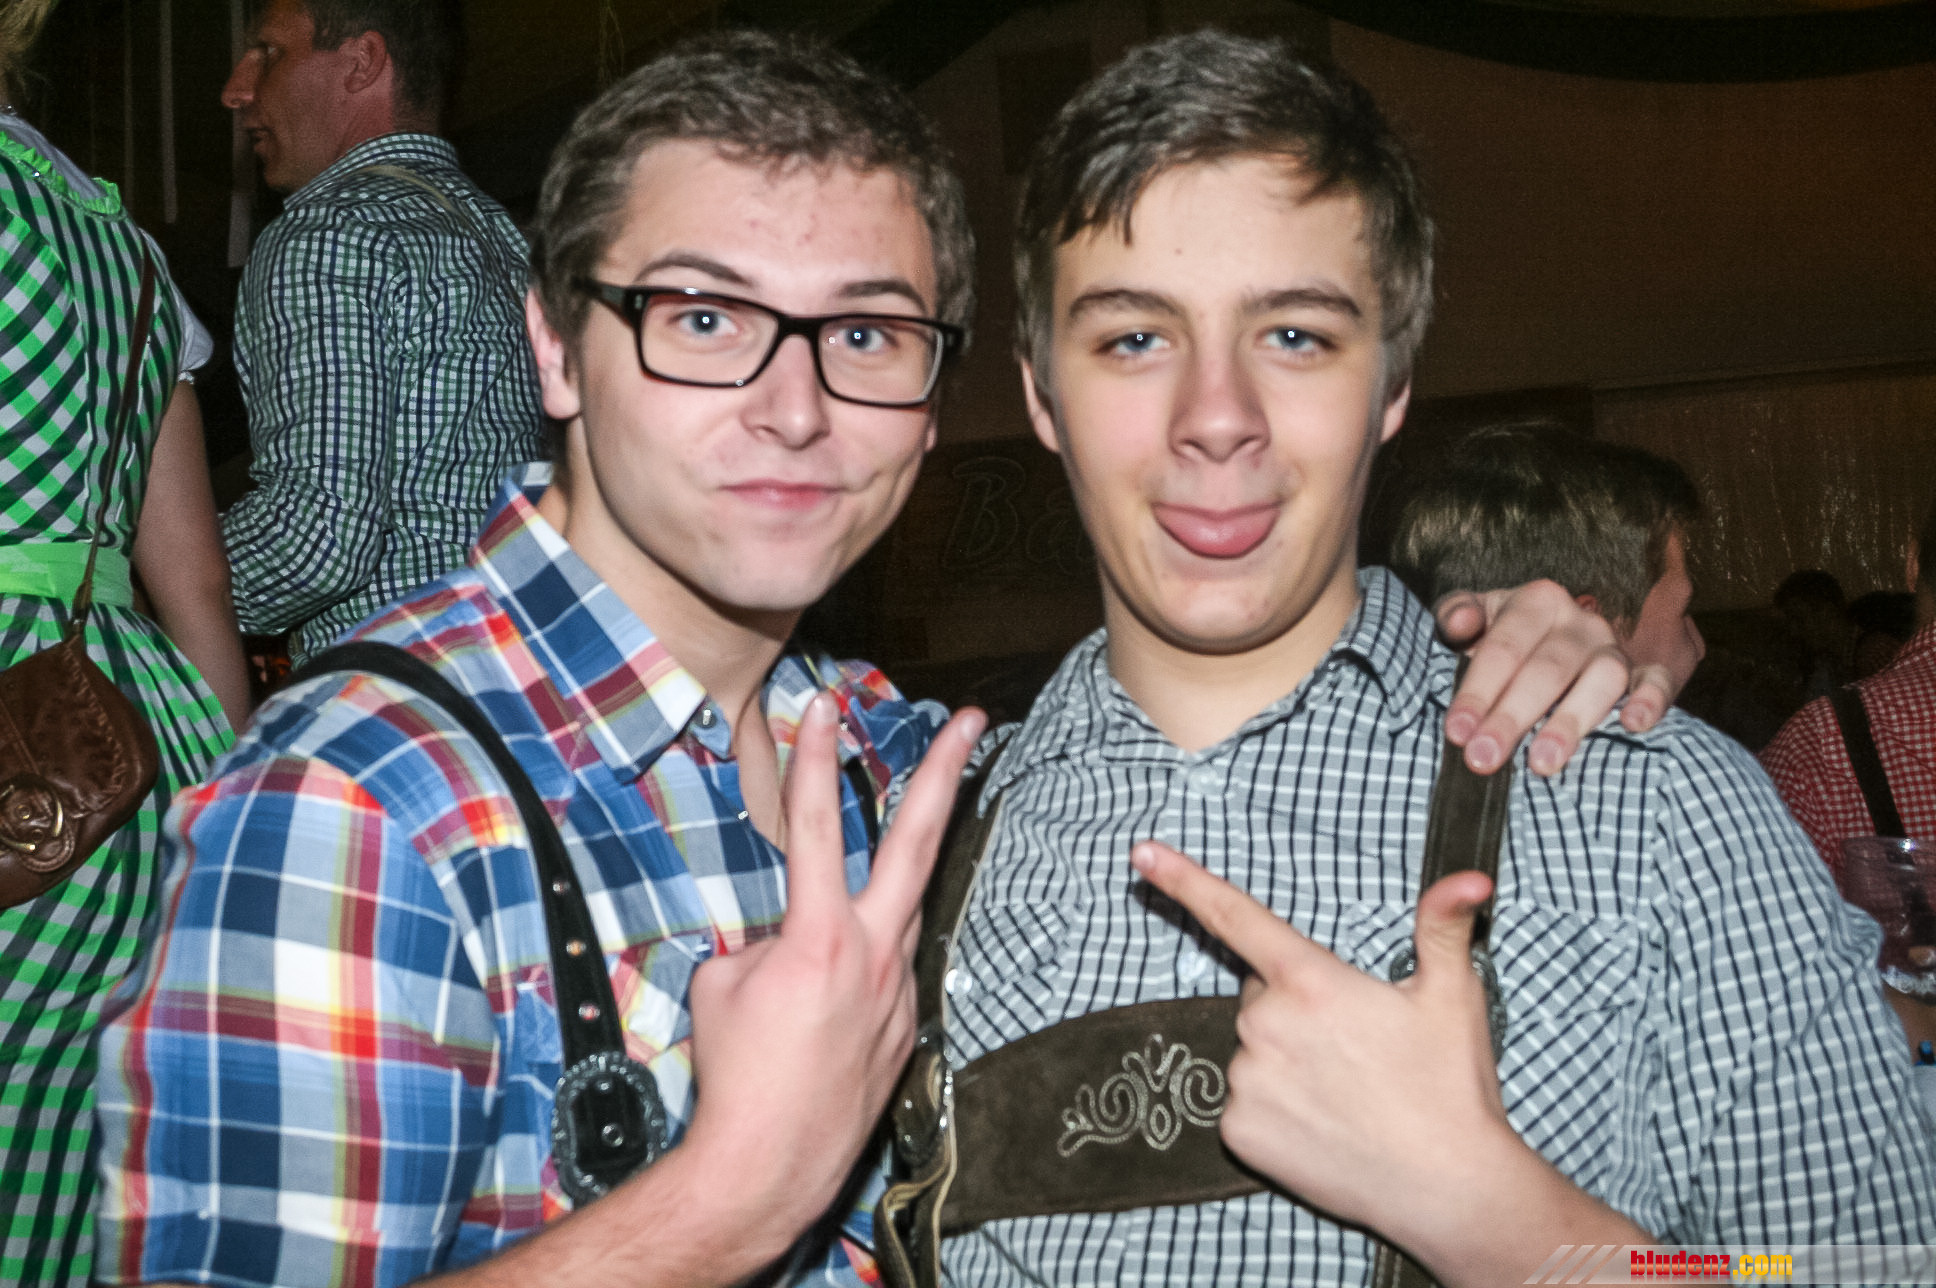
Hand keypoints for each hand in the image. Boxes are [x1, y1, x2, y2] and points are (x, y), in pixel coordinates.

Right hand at [681, 695, 985, 1260]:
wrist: (769, 1164)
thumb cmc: (736, 1075)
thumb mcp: (723, 986)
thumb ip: (760, 942)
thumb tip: (779, 940)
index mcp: (819, 937)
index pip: (816, 827)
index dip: (813, 760)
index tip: (820, 707)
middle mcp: (873, 953)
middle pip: (918, 841)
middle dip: (945, 772)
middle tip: (970, 720)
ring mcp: (899, 988)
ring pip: (903, 906)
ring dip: (898, 874)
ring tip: (888, 864)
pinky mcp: (905, 1024)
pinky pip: (885, 971)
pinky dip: (860, 967)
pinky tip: (824, 1005)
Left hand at [1130, 841, 1509, 1232]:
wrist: (1449, 1189)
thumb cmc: (1450, 1086)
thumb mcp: (1453, 996)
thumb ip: (1443, 926)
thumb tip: (1470, 877)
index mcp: (1310, 982)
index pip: (1235, 916)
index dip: (1182, 878)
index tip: (1140, 852)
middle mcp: (1265, 1025)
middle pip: (1260, 997)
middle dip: (1296, 1010)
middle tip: (1353, 1046)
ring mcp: (1246, 1081)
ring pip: (1252, 1051)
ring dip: (1285, 1062)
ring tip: (1345, 1092)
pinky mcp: (1238, 1131)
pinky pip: (1243, 1102)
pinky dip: (1275, 1108)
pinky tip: (1321, 1123)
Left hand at [1435, 581, 1673, 777]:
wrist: (1549, 640)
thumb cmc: (1502, 639)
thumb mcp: (1472, 620)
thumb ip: (1455, 617)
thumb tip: (1458, 624)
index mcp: (1536, 602)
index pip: (1504, 647)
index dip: (1477, 691)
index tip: (1457, 732)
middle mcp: (1580, 622)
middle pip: (1548, 668)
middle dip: (1512, 716)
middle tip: (1485, 757)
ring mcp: (1614, 647)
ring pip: (1603, 677)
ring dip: (1571, 721)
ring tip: (1542, 763)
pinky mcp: (1646, 671)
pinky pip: (1657, 680)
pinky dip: (1652, 699)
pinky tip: (1634, 725)